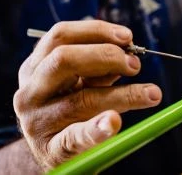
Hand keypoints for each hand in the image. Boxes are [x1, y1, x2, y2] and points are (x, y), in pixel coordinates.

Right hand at [13, 20, 161, 170]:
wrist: (47, 150)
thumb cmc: (66, 108)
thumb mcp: (76, 82)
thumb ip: (98, 67)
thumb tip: (130, 53)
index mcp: (35, 67)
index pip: (61, 35)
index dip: (97, 31)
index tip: (127, 36)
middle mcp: (31, 90)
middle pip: (64, 59)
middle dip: (106, 55)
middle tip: (135, 64)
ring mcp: (37, 121)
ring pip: (80, 99)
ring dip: (122, 93)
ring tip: (151, 93)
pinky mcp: (50, 149)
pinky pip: (75, 137)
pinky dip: (97, 128)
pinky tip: (114, 122)